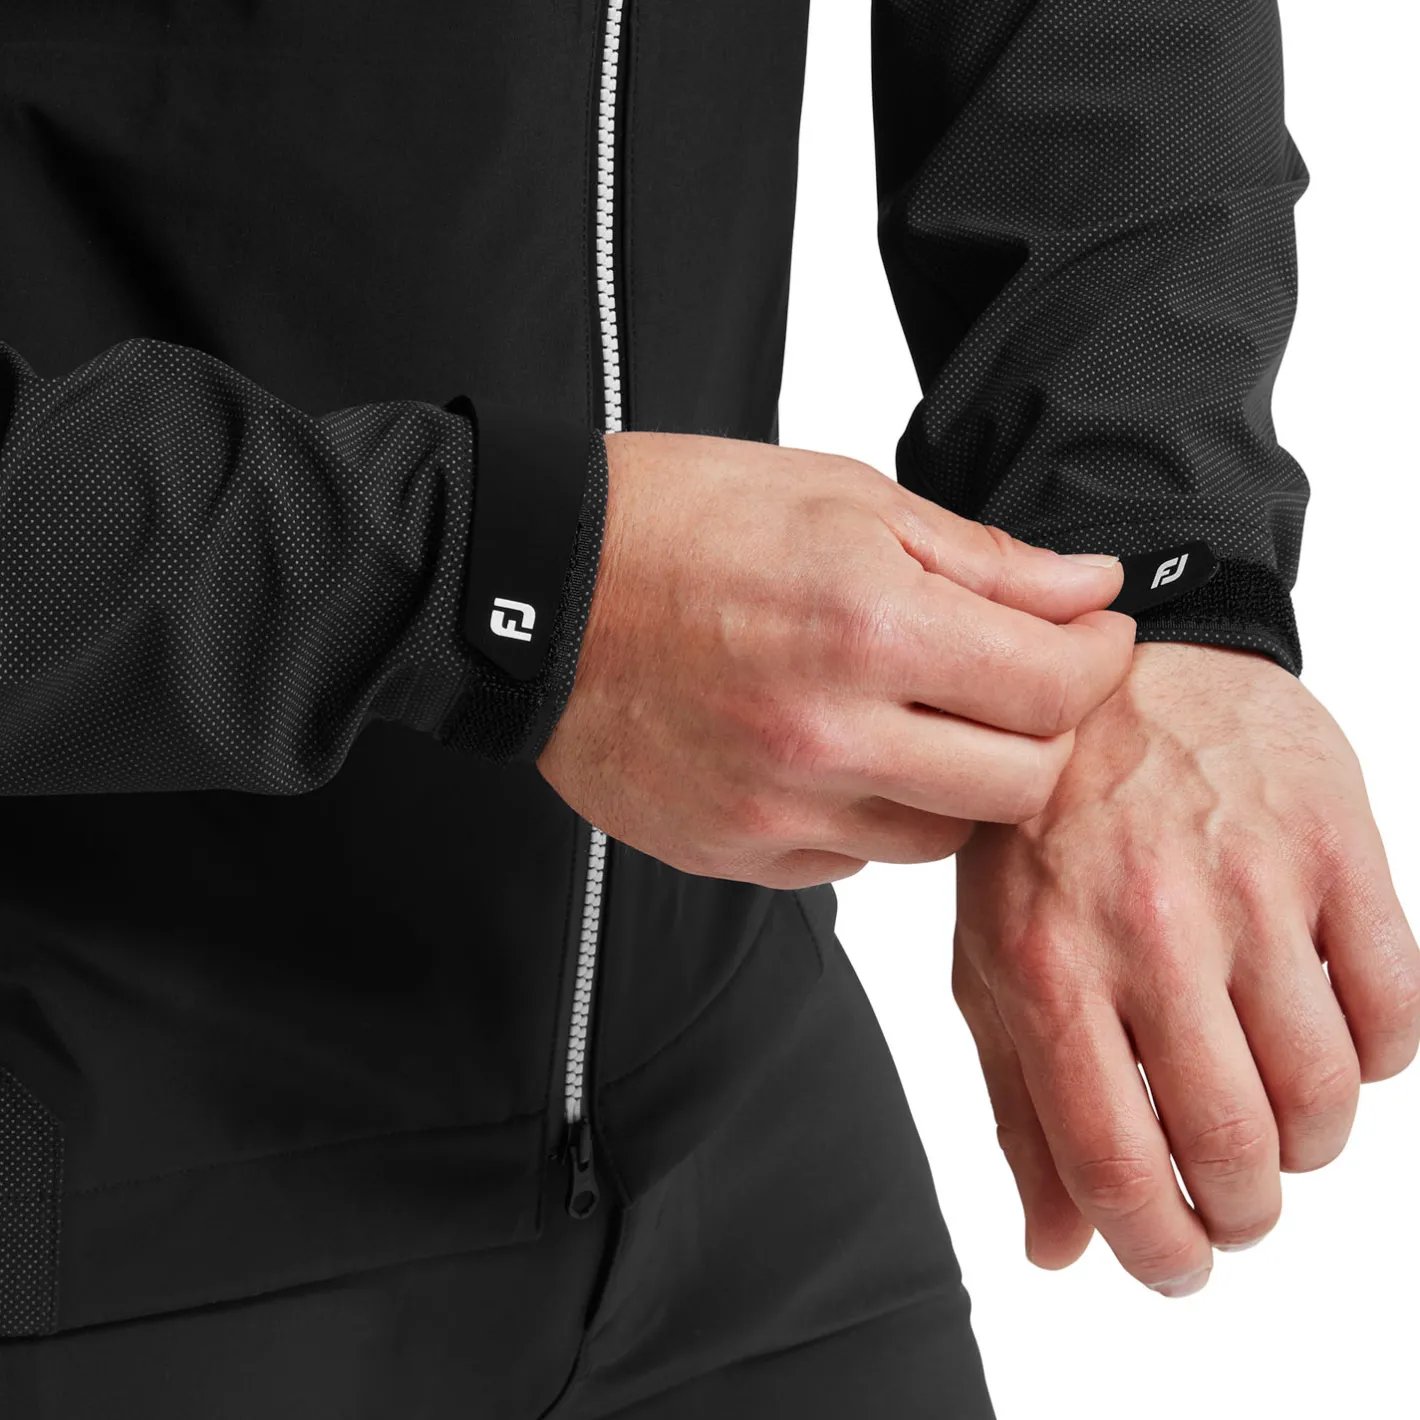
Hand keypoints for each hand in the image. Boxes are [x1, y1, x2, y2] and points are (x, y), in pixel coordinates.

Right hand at [538, 430, 1134, 886]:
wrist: (535, 588)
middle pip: (1022, 787)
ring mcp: (778, 810)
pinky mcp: (738, 852)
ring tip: (917, 711)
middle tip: (1019, 678)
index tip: (1091, 636)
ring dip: (958, 779)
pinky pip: (854, 860)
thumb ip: (983, 560)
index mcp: (868, 627)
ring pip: (942, 837)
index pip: (1056, 689)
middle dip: (1045, 730)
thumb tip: (1087, 592)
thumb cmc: (678, 519)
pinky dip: (871, 811)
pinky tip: (836, 749)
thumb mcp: (843, 496)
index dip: (1098, 658)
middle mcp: (829, 736)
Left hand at [952, 641, 1419, 1296]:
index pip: (1114, 1162)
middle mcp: (1147, 930)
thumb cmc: (1038, 835)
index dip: (1158, 1249)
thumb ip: (1021, 1105)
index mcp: (1047, 965)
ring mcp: (1249, 885)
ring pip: (1325, 1093)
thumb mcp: (992, 958)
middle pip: (1234, 1144)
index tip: (1180, 1265)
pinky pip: (1396, 1009)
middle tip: (1236, 1199)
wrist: (1111, 682)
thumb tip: (1059, 1250)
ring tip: (1278, 1119)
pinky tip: (1328, 1033)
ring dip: (1311, 1143)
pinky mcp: (1333, 845)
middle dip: (1244, 1209)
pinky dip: (1377, 1059)